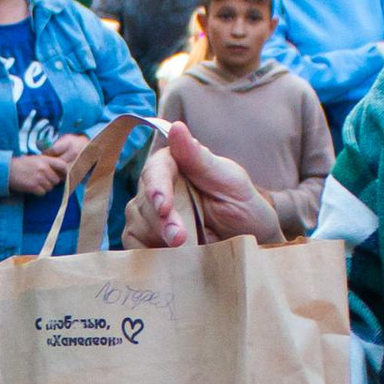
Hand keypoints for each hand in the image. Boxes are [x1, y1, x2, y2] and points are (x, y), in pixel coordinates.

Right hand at [6, 152, 61, 195]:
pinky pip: (43, 193)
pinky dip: (38, 192)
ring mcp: (39, 178)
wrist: (7, 170)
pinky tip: (32, 187)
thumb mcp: (36, 159)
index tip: (62, 175)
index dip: (65, 172)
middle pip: (56, 180)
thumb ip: (48, 163)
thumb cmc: (21, 164)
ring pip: (50, 187)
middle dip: (51, 182)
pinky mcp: (33, 186)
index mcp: (45, 160)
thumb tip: (60, 172)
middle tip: (42, 180)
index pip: (63, 165)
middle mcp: (44, 168)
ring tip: (35, 182)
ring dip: (44, 187)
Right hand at [124, 126, 281, 247]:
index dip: (157, 187)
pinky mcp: (147, 238)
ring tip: (182, 249)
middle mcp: (158, 185)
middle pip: (143, 200)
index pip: (155, 169)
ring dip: (156, 237)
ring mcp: (149, 213)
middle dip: (161, 221)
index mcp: (176, 163)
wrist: (250, 242)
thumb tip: (176, 127)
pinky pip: (133, 243)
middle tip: (180, 238)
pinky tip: (166, 256)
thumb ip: (200, 159)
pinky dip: (146, 251)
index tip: (165, 206)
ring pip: (136, 222)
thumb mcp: (229, 181)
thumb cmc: (243, 205)